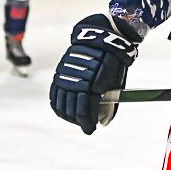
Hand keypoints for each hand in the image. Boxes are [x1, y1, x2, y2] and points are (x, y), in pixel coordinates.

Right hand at [50, 14, 137, 134]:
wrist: (103, 39)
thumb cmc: (114, 63)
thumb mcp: (116, 83)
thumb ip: (109, 102)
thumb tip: (103, 122)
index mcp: (93, 83)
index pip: (85, 111)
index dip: (87, 123)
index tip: (91, 130)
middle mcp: (76, 80)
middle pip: (72, 109)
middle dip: (78, 121)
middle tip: (85, 126)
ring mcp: (65, 76)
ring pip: (61, 103)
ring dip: (67, 115)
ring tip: (75, 119)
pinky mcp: (60, 72)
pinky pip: (54, 94)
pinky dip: (58, 105)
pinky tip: (64, 111)